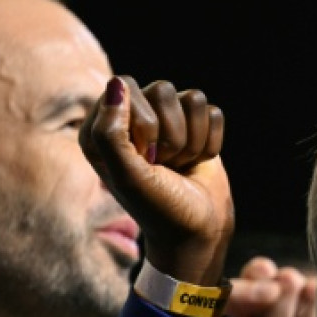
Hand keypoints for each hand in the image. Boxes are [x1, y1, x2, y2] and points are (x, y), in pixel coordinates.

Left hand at [79, 75, 230, 285]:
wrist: (199, 232)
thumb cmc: (158, 209)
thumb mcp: (127, 176)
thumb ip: (111, 133)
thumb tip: (118, 84)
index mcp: (104, 126)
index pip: (126, 88)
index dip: (144, 124)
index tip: (146, 159)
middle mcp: (134, 118)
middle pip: (162, 90)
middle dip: (171, 133)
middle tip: (165, 164)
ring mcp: (168, 122)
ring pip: (191, 99)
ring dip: (192, 139)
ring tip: (181, 165)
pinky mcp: (198, 129)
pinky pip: (212, 113)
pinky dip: (211, 141)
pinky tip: (199, 162)